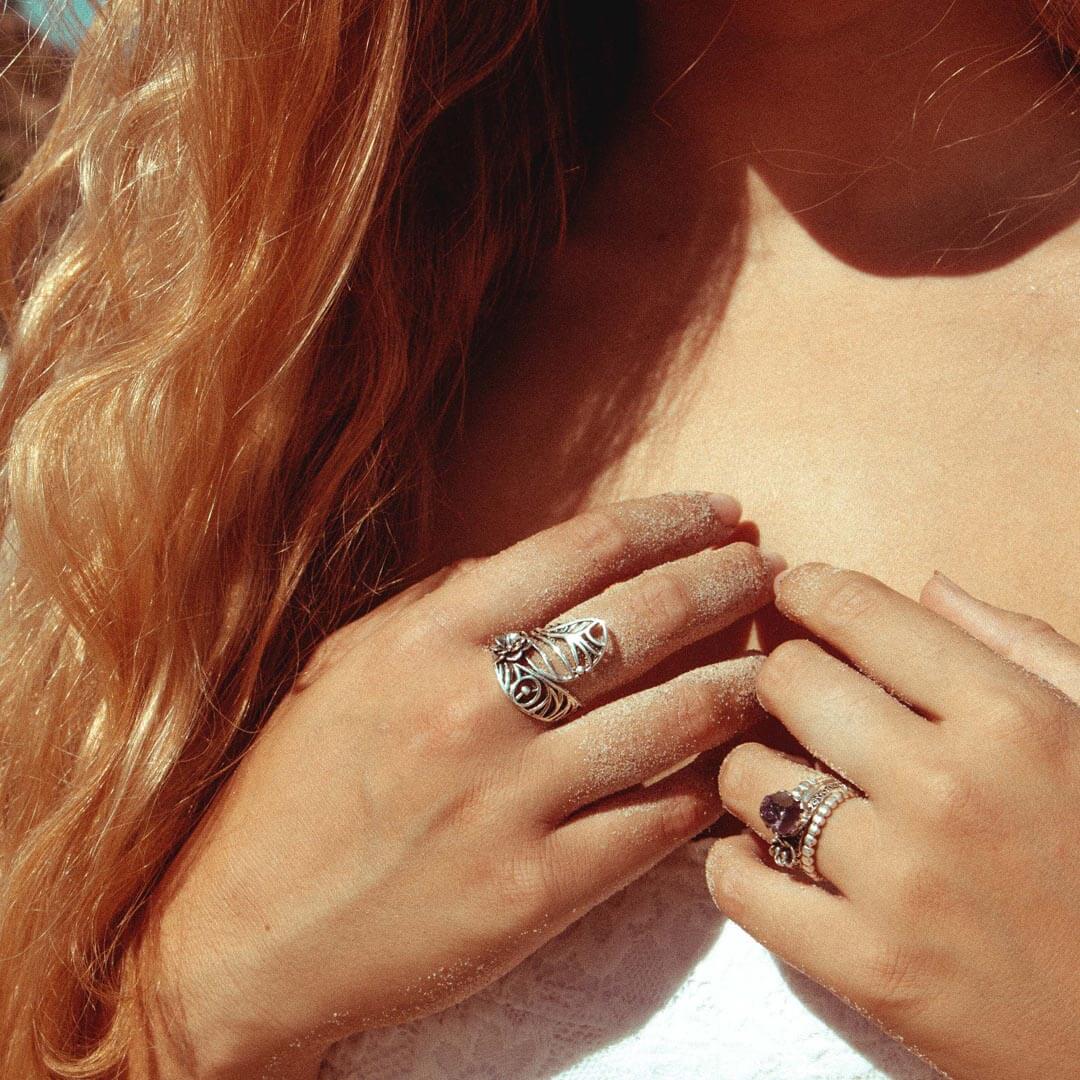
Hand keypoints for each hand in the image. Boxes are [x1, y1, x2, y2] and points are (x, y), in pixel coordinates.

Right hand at [131, 492, 779, 1078]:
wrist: (249, 933)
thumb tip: (556, 565)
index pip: (581, 550)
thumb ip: (447, 604)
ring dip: (740, 684)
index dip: (668, 520)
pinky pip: (653, 825)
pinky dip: (705, 789)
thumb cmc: (298, 786)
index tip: (719, 513)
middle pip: (641, 619)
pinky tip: (732, 767)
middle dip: (724, 582)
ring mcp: (509, 803)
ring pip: (670, 722)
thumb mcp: (353, 662)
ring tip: (779, 666)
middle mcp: (473, 708)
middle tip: (769, 571)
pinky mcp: (534, 893)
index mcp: (429, 639)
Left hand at [706, 563, 1079, 1079]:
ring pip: (748, 776)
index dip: (809, 590)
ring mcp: (900, 883)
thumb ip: (1022, 648)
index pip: (858, 612)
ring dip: (754, 770)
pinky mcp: (868, 969)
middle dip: (781, 676)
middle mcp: (945, 788)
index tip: (793, 593)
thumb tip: (929, 586)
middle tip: (795, 697)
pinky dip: (735, 860)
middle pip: (786, 680)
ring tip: (787, 780)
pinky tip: (768, 852)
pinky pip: (739, 884)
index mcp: (1010, 717)